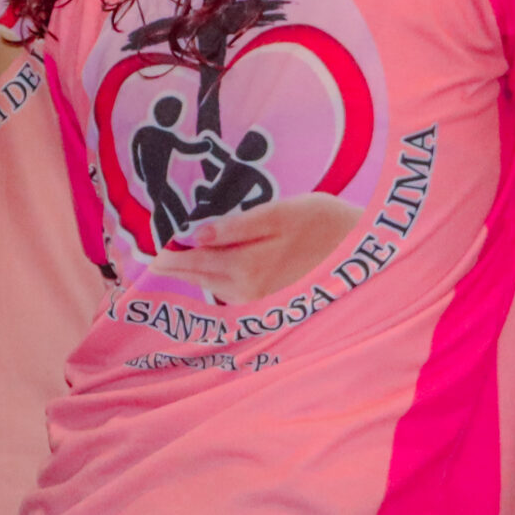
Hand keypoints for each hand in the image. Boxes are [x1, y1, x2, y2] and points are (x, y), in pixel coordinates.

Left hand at [147, 192, 361, 305]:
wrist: (368, 251)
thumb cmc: (324, 222)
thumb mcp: (279, 214)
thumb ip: (235, 227)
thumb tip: (193, 233)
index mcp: (245, 268)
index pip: (193, 262)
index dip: (168, 256)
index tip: (146, 253)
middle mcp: (248, 292)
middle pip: (201, 278)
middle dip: (177, 268)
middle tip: (152, 260)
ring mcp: (262, 300)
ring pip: (216, 288)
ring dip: (196, 275)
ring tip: (178, 262)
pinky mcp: (275, 301)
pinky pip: (234, 292)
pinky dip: (217, 281)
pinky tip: (215, 269)